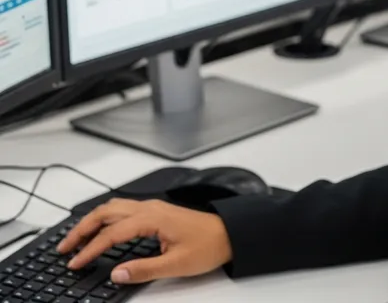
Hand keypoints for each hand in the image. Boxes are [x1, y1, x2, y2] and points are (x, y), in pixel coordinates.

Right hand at [57, 198, 232, 283]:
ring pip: (114, 207)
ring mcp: (153, 207)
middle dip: (82, 228)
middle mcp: (150, 208)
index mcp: (153, 218)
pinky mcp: (156, 212)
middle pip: (107, 212)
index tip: (74, 264)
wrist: (229, 234)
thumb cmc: (207, 246)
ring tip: (75, 239)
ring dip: (92, 221)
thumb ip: (144, 269)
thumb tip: (115, 274)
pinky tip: (100, 230)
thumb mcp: (176, 264)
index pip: (112, 233)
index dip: (90, 249)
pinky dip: (105, 218)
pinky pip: (123, 210)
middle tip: (64, 248)